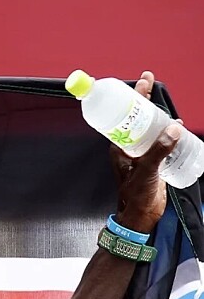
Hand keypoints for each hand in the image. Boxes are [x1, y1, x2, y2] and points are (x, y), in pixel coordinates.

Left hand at [111, 70, 181, 233]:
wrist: (141, 217)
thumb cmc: (135, 197)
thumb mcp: (146, 172)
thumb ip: (158, 152)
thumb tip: (173, 129)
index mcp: (121, 147)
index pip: (125, 116)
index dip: (133, 98)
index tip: (142, 82)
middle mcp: (130, 147)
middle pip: (137, 118)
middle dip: (145, 100)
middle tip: (151, 83)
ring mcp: (141, 153)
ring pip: (150, 128)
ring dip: (159, 117)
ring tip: (168, 110)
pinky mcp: (152, 160)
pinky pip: (161, 140)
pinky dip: (169, 132)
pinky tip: (178, 129)